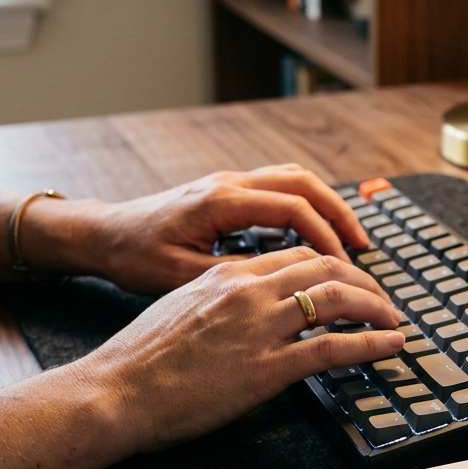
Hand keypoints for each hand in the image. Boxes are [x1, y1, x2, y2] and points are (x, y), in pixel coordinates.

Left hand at [27, 165, 370, 294]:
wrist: (103, 235)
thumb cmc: (133, 257)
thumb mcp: (180, 277)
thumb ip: (234, 279)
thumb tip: (282, 288)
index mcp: (221, 202)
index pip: (294, 209)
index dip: (327, 239)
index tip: (347, 268)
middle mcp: (229, 185)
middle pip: (305, 184)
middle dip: (340, 215)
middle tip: (364, 249)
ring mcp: (229, 183)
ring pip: (295, 180)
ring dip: (327, 207)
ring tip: (350, 240)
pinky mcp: (227, 192)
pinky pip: (280, 188)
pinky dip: (307, 206)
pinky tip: (316, 234)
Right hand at [78, 247, 403, 451]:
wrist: (113, 391)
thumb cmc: (138, 361)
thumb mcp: (181, 311)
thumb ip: (219, 302)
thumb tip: (246, 313)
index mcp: (226, 276)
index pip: (295, 255)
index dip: (332, 266)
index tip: (349, 281)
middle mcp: (247, 291)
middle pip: (324, 269)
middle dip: (363, 283)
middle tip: (383, 301)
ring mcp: (259, 328)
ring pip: (337, 300)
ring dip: (376, 308)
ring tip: (394, 322)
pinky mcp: (266, 368)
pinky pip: (333, 348)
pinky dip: (371, 344)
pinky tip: (391, 348)